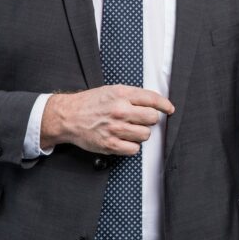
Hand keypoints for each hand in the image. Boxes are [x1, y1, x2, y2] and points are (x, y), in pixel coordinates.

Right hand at [40, 85, 174, 154]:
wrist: (69, 116)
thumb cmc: (90, 103)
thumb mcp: (112, 91)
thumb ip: (132, 95)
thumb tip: (153, 102)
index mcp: (122, 94)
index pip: (152, 99)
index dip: (164, 105)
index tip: (169, 109)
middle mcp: (120, 110)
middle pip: (152, 118)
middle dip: (150, 120)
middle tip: (142, 120)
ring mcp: (115, 128)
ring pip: (145, 134)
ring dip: (141, 133)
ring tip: (130, 129)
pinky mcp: (110, 144)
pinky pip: (134, 149)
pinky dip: (132, 146)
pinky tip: (125, 140)